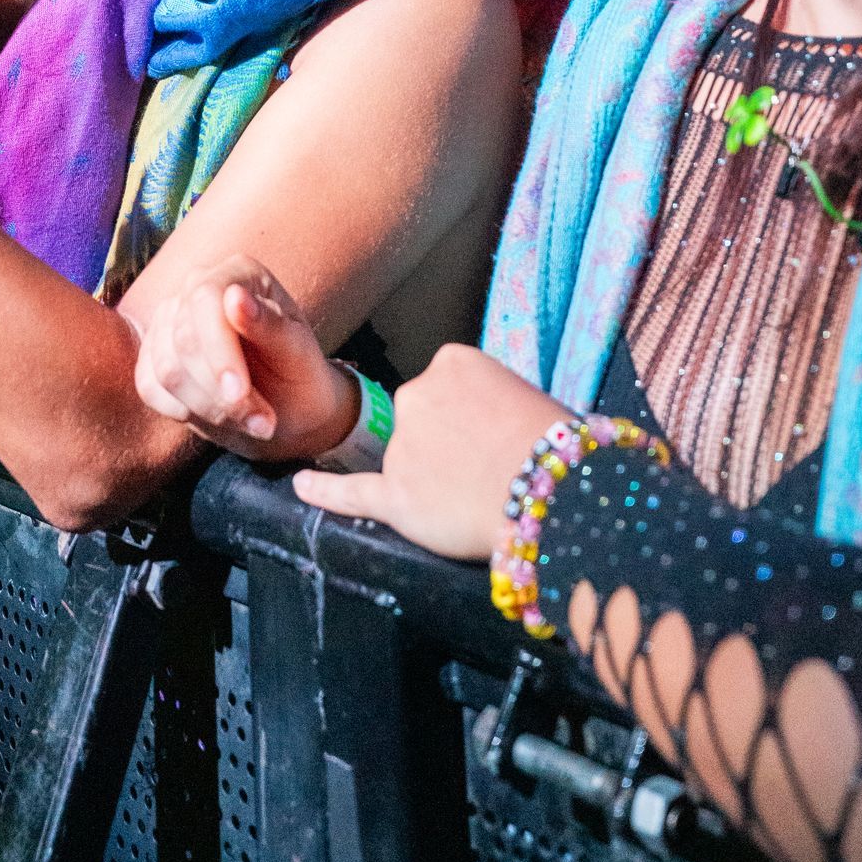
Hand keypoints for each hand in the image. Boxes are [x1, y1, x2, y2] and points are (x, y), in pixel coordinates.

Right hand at [133, 258, 357, 461]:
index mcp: (238, 272)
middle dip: (220, 391)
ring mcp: (171, 320)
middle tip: (262, 422)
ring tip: (251, 422)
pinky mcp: (154, 355)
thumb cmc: (300, 374)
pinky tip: (217, 416)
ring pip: (167, 369)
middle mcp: (198, 287)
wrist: (289, 409)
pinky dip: (184, 411)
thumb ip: (269, 325)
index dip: (218, 350)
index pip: (205, 299)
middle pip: (183, 338)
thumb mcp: (299, 354)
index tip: (238, 393)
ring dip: (209, 408)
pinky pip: (149, 387)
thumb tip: (235, 297)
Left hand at [292, 343, 560, 557]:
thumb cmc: (559, 448)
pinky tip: (302, 486)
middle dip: (446, 444)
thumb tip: (482, 426)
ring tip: (479, 499)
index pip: (446, 388)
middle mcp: (417, 394)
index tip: (494, 436)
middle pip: (420, 419)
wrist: (556, 493)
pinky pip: (350, 491)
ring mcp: (402, 445)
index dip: (472, 418)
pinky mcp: (396, 494)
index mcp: (453, 362)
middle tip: (491, 471)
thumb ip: (488, 402)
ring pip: (406, 460)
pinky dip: (323, 491)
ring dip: (431, 479)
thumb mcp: (525, 398)